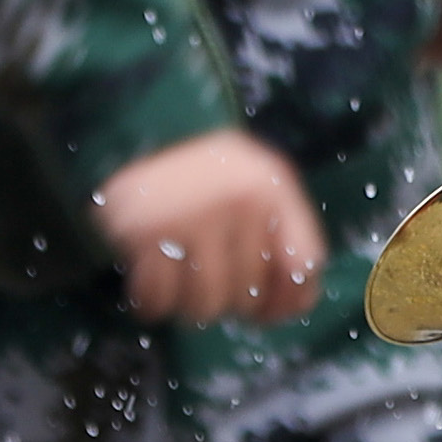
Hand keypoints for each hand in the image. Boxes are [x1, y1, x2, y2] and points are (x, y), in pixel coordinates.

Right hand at [92, 126, 325, 324]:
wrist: (139, 132)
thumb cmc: (211, 176)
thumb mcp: (260, 185)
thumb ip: (288, 238)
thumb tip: (297, 304)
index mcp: (273, 187)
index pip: (302, 267)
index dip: (286, 300)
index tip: (265, 309)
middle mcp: (238, 199)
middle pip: (249, 296)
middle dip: (229, 300)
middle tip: (208, 276)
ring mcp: (191, 215)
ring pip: (204, 307)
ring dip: (190, 306)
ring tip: (181, 278)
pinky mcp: (144, 232)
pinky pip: (157, 301)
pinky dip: (152, 303)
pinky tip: (153, 279)